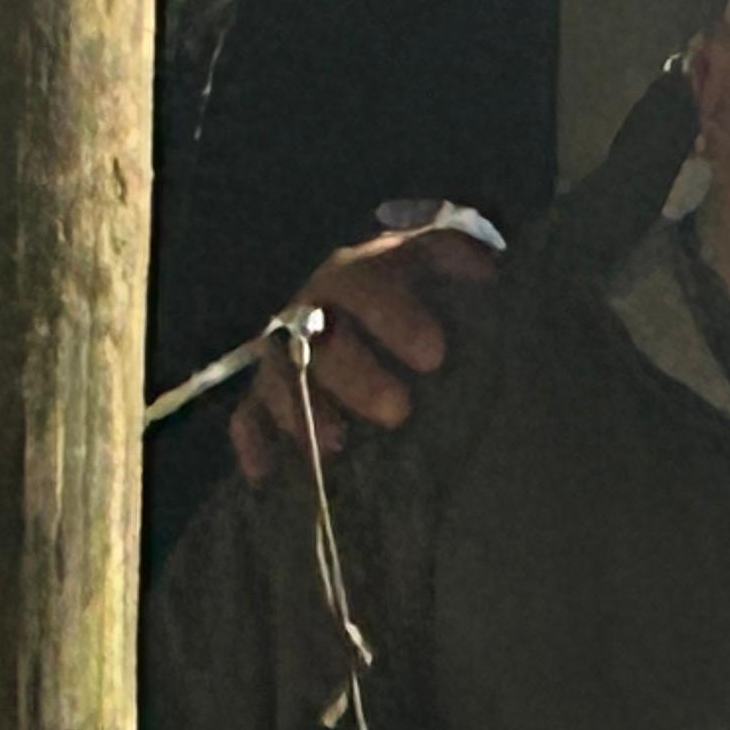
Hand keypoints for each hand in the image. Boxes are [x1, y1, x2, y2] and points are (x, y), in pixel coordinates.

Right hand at [230, 219, 495, 484]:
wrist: (365, 291)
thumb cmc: (406, 279)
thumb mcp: (430, 258)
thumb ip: (453, 255)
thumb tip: (483, 266)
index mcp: (352, 275)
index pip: (364, 288)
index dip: (393, 319)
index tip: (434, 356)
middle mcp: (309, 310)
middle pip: (319, 342)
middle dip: (356, 378)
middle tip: (398, 411)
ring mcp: (281, 350)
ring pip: (279, 378)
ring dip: (302, 411)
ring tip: (336, 444)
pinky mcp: (265, 389)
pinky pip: (246, 414)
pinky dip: (253, 441)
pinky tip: (263, 474)